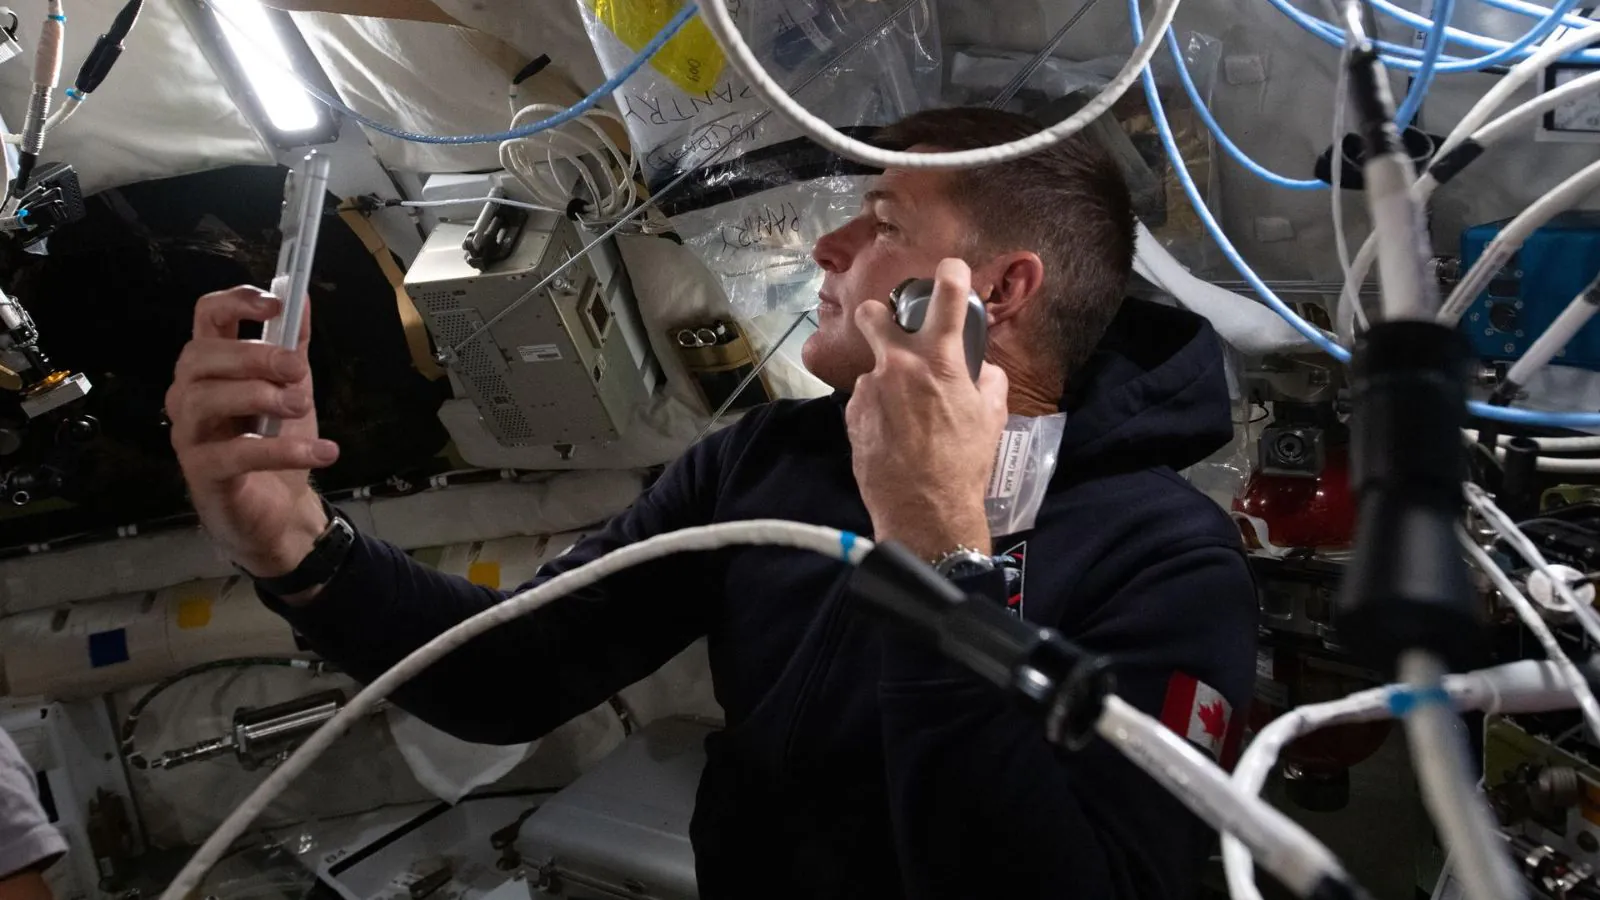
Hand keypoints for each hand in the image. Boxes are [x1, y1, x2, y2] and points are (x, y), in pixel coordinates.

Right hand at [167, 287, 338, 589]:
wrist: (282, 511)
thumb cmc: (277, 442)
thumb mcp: (293, 387)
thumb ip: (294, 344)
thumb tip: (301, 295)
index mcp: (212, 366)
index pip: (206, 317)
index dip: (236, 302)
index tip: (276, 305)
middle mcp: (189, 395)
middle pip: (201, 356)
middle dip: (254, 355)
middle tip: (297, 370)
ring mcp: (190, 434)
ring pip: (205, 399)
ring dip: (260, 396)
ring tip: (301, 406)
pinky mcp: (203, 473)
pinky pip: (235, 454)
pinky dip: (282, 451)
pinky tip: (322, 452)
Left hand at [845, 258, 1008, 561]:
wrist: (924, 509)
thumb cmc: (963, 463)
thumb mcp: (992, 418)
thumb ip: (989, 381)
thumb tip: (983, 369)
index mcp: (940, 360)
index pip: (946, 297)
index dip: (950, 274)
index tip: (949, 269)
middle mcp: (898, 365)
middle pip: (872, 314)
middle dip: (877, 315)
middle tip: (889, 330)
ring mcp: (870, 390)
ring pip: (874, 370)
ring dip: (887, 384)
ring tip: (906, 419)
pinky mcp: (852, 415)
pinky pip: (866, 401)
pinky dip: (878, 411)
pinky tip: (893, 437)